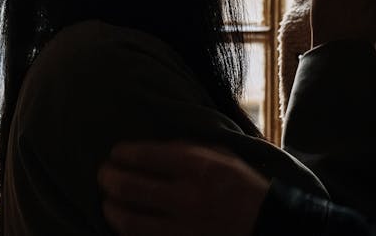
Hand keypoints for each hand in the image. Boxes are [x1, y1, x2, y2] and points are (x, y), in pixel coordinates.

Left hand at [97, 141, 269, 235]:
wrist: (271, 229)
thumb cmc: (246, 188)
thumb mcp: (223, 156)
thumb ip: (188, 149)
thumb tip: (151, 149)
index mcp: (198, 167)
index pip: (144, 155)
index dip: (122, 153)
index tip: (116, 153)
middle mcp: (187, 197)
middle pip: (129, 187)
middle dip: (108, 179)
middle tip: (103, 175)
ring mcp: (183, 229)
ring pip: (129, 220)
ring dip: (111, 209)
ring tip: (108, 202)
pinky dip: (128, 232)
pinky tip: (124, 225)